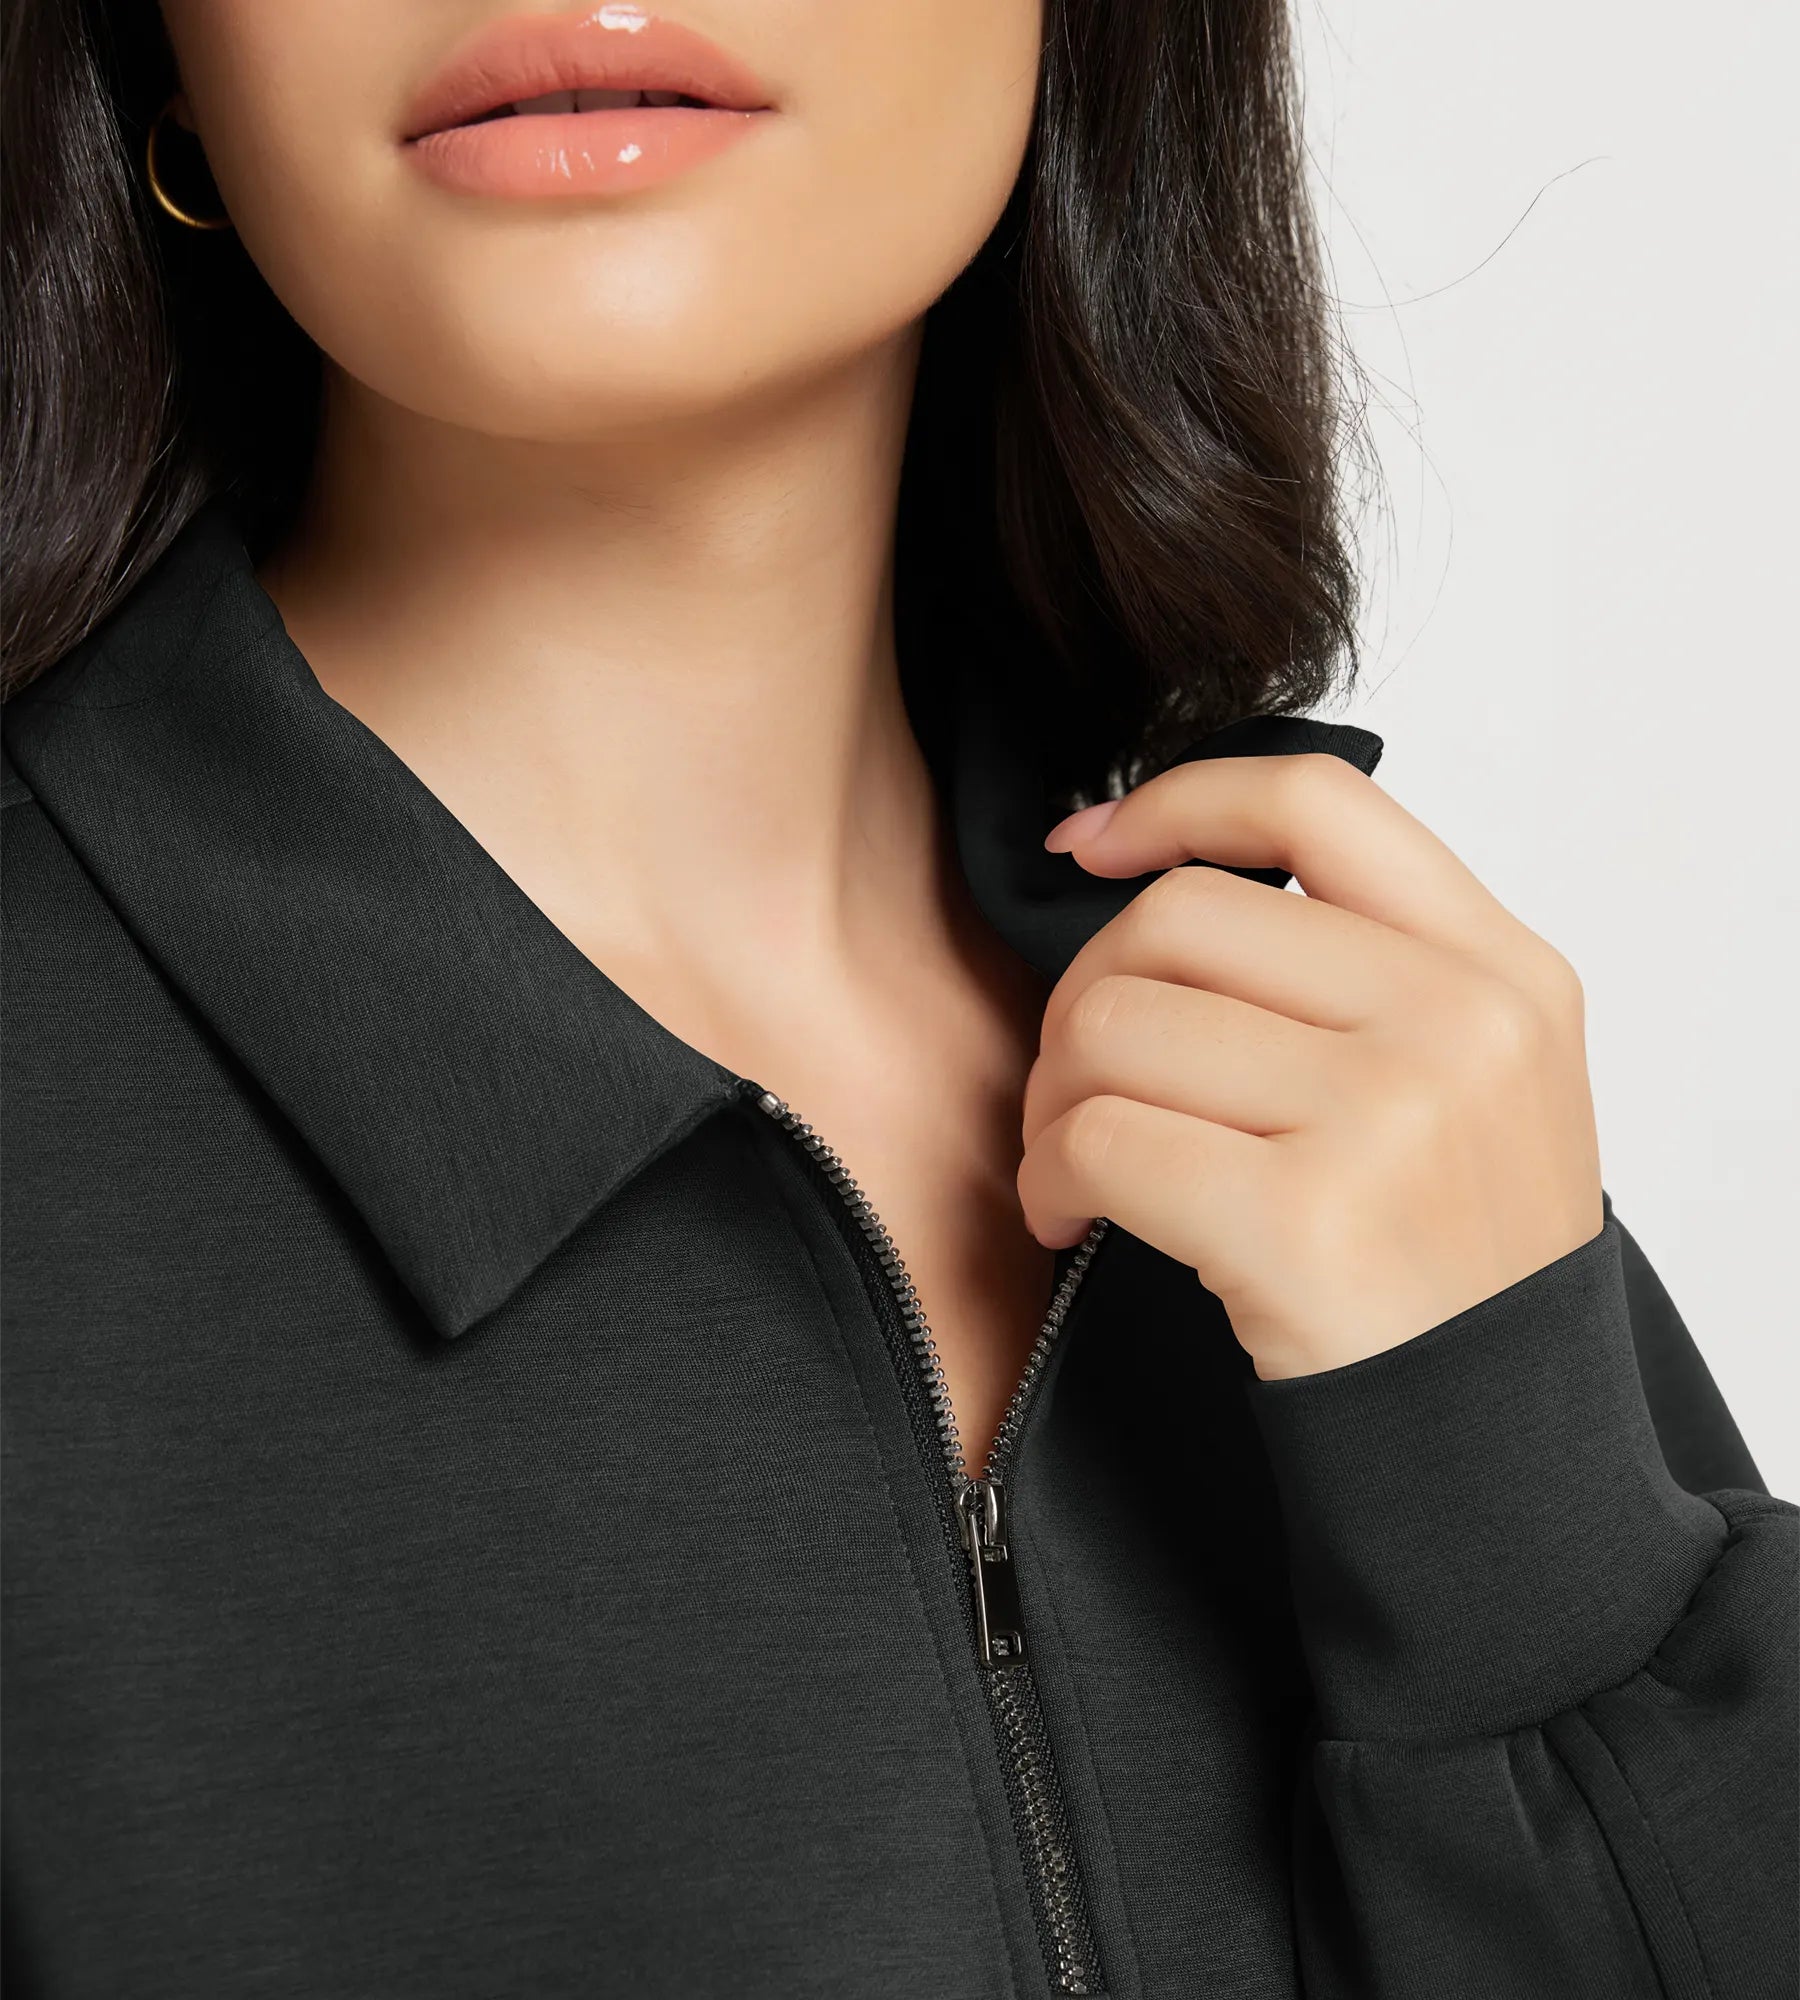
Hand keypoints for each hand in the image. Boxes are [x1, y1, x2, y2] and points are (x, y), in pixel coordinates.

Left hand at [1017, 753, 1604, 1379]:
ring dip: (1053, 1098)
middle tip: (1078, 1085)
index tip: (1089, 846)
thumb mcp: (1470, 1081)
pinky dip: (1047, 1176)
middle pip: (1176, 918)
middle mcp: (1457, 1020)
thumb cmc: (1451, 1262)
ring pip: (1113, 1023)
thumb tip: (1156, 881)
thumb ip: (1357, 971)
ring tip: (1075, 1163)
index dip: (1177, 800)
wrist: (1500, 1449)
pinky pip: (1096, 1138)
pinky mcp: (1303, 1217)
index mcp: (1501, 969)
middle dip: (1084, 997)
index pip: (1316, 803)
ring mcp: (1388, 1114)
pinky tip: (1068, 1218)